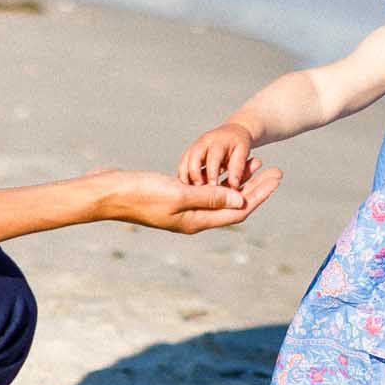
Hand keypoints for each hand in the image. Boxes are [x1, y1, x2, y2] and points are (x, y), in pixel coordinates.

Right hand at [90, 162, 280, 233]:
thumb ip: (210, 197)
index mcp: (197, 221)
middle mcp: (194, 217)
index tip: (276, 178)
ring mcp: (184, 208)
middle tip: (277, 170)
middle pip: (234, 203)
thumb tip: (241, 200)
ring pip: (221, 195)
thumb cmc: (139, 193)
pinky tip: (226, 166)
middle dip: (257, 187)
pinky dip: (219, 178)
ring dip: (240, 180)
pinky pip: (205, 189)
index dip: (260, 195)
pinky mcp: (174, 196)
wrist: (108, 192)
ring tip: (258, 163)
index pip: (238, 210)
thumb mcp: (178, 194)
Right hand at [180, 122, 257, 187]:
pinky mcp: (189, 153)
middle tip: (199, 191)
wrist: (232, 131)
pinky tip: (188, 189)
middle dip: (194, 174)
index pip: (213, 158)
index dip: (212, 173)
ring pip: (184, 161)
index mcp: (218, 142)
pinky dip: (184, 177)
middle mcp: (203, 142)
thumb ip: (237, 169)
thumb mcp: (242, 153)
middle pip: (193, 157)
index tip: (214, 188)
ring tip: (191, 192)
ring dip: (186, 177)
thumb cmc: (239, 143)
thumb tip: (234, 186)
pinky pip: (183, 165)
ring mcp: (194, 147)